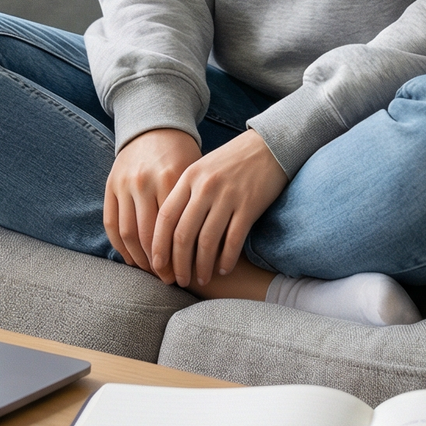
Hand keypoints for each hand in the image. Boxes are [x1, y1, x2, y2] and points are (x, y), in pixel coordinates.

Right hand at [103, 128, 200, 273]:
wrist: (154, 126)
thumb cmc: (182, 154)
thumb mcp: (195, 173)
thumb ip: (198, 205)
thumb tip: (210, 249)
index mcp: (171, 178)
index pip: (174, 229)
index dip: (179, 256)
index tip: (187, 273)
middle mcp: (145, 182)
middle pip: (150, 236)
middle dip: (160, 263)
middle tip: (169, 279)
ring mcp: (124, 184)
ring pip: (129, 234)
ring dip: (139, 259)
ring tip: (151, 272)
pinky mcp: (110, 185)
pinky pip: (111, 224)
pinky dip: (120, 246)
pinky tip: (131, 259)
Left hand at [150, 130, 288, 288]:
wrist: (268, 145)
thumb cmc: (231, 162)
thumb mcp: (202, 169)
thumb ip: (184, 194)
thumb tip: (166, 231)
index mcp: (188, 177)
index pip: (165, 217)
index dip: (159, 246)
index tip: (157, 266)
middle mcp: (205, 187)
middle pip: (183, 233)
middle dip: (178, 263)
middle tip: (178, 280)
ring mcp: (227, 196)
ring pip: (207, 241)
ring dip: (202, 266)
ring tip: (201, 280)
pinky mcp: (249, 205)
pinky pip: (233, 240)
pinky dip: (227, 259)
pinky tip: (223, 269)